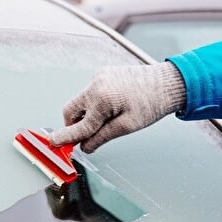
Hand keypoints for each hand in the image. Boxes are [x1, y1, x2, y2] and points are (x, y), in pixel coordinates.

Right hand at [48, 62, 186, 152]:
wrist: (168, 82)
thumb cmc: (151, 104)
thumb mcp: (127, 126)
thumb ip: (102, 137)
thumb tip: (84, 147)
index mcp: (101, 99)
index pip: (79, 125)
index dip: (66, 138)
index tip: (53, 144)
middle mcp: (96, 85)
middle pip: (71, 110)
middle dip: (74, 125)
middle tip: (85, 137)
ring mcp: (99, 77)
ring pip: (81, 102)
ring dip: (87, 115)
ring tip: (109, 121)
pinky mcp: (104, 74)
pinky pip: (92, 93)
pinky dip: (95, 104)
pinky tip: (114, 108)